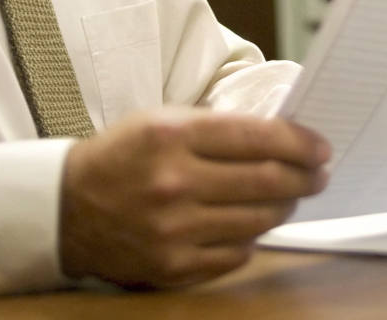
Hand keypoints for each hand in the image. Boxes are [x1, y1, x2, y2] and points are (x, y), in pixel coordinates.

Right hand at [58, 107, 329, 287]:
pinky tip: (252, 225)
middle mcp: (175, 183)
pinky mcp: (172, 265)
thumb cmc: (121, 156)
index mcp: (172, 136)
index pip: (257, 137)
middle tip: (318, 174)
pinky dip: (252, 239)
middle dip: (304, 177)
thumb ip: (216, 127)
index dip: (300, 143)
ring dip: (283, 207)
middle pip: (266, 181)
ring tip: (289, 197)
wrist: (65, 208)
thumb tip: (280, 137)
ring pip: (256, 220)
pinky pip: (235, 255)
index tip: (321, 148)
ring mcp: (174, 229)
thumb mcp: (161, 121)